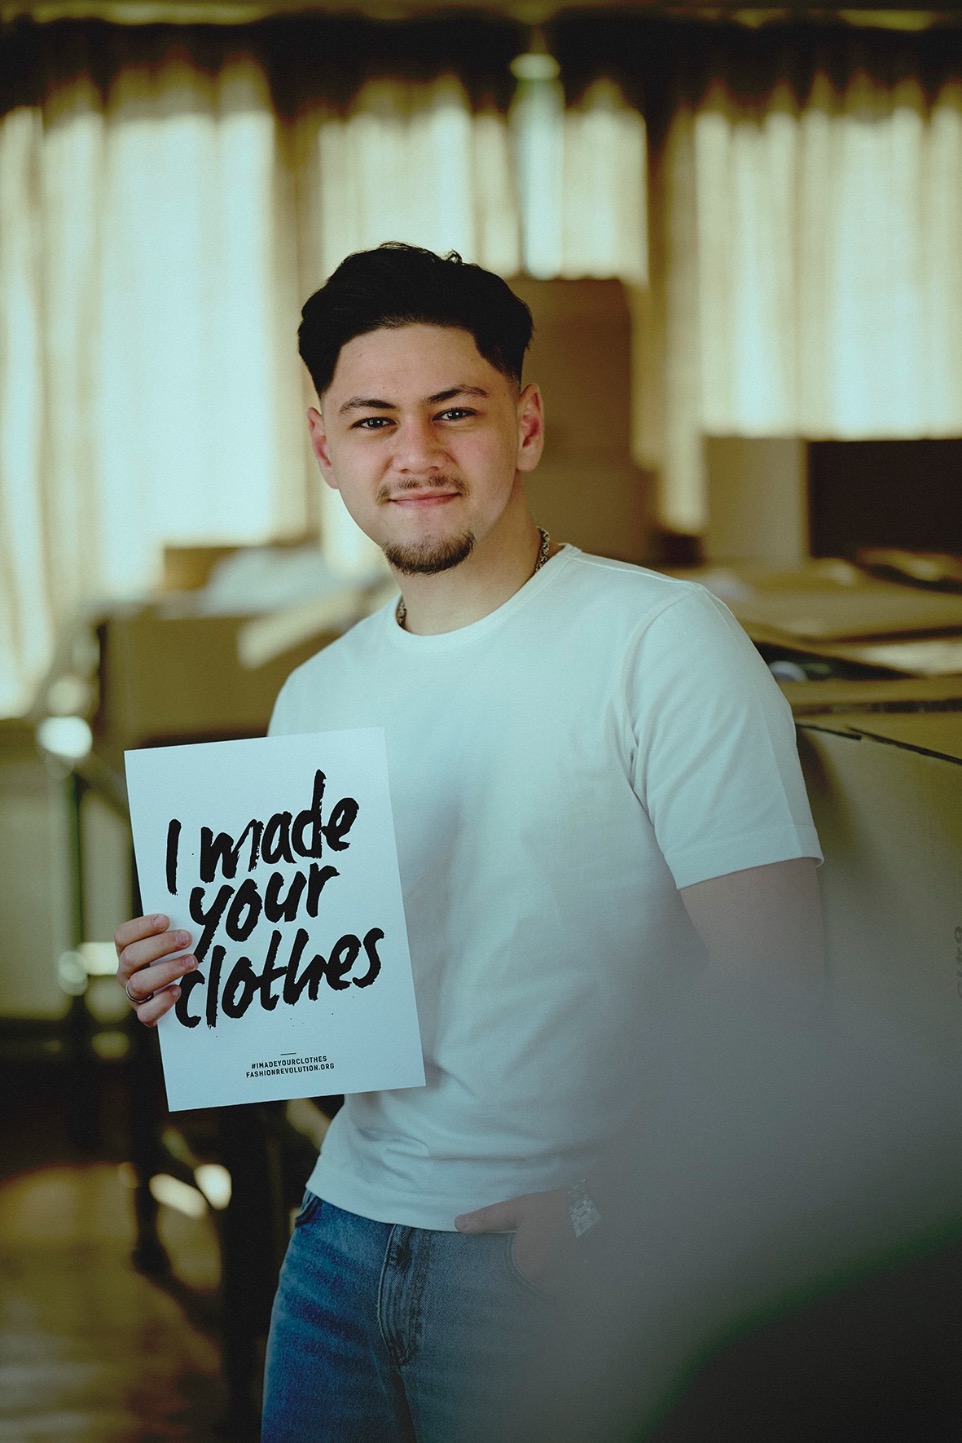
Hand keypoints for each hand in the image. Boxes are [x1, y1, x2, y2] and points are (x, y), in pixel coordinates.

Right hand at [114, 913, 197, 1028]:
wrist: (177, 997)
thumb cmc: (173, 959)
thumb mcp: (169, 943)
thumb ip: (173, 930)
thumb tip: (192, 914)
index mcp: (127, 950)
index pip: (122, 935)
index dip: (142, 927)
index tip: (165, 920)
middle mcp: (126, 972)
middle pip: (131, 957)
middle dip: (161, 945)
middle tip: (186, 938)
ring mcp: (132, 994)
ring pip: (139, 984)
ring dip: (168, 970)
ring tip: (192, 962)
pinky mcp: (144, 1014)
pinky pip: (147, 1013)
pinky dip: (163, 1001)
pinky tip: (179, 990)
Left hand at [455, 1187, 573, 1291]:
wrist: (594, 1208)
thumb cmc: (554, 1208)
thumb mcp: (519, 1209)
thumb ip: (488, 1219)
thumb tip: (458, 1224)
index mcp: (524, 1265)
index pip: (511, 1280)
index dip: (519, 1271)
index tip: (527, 1261)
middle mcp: (541, 1282)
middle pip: (532, 1287)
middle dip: (535, 1279)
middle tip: (544, 1261)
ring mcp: (563, 1287)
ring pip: (550, 1292)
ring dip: (552, 1285)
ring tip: (559, 1267)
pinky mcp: (582, 1288)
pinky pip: (568, 1295)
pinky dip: (568, 1288)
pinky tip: (573, 1272)